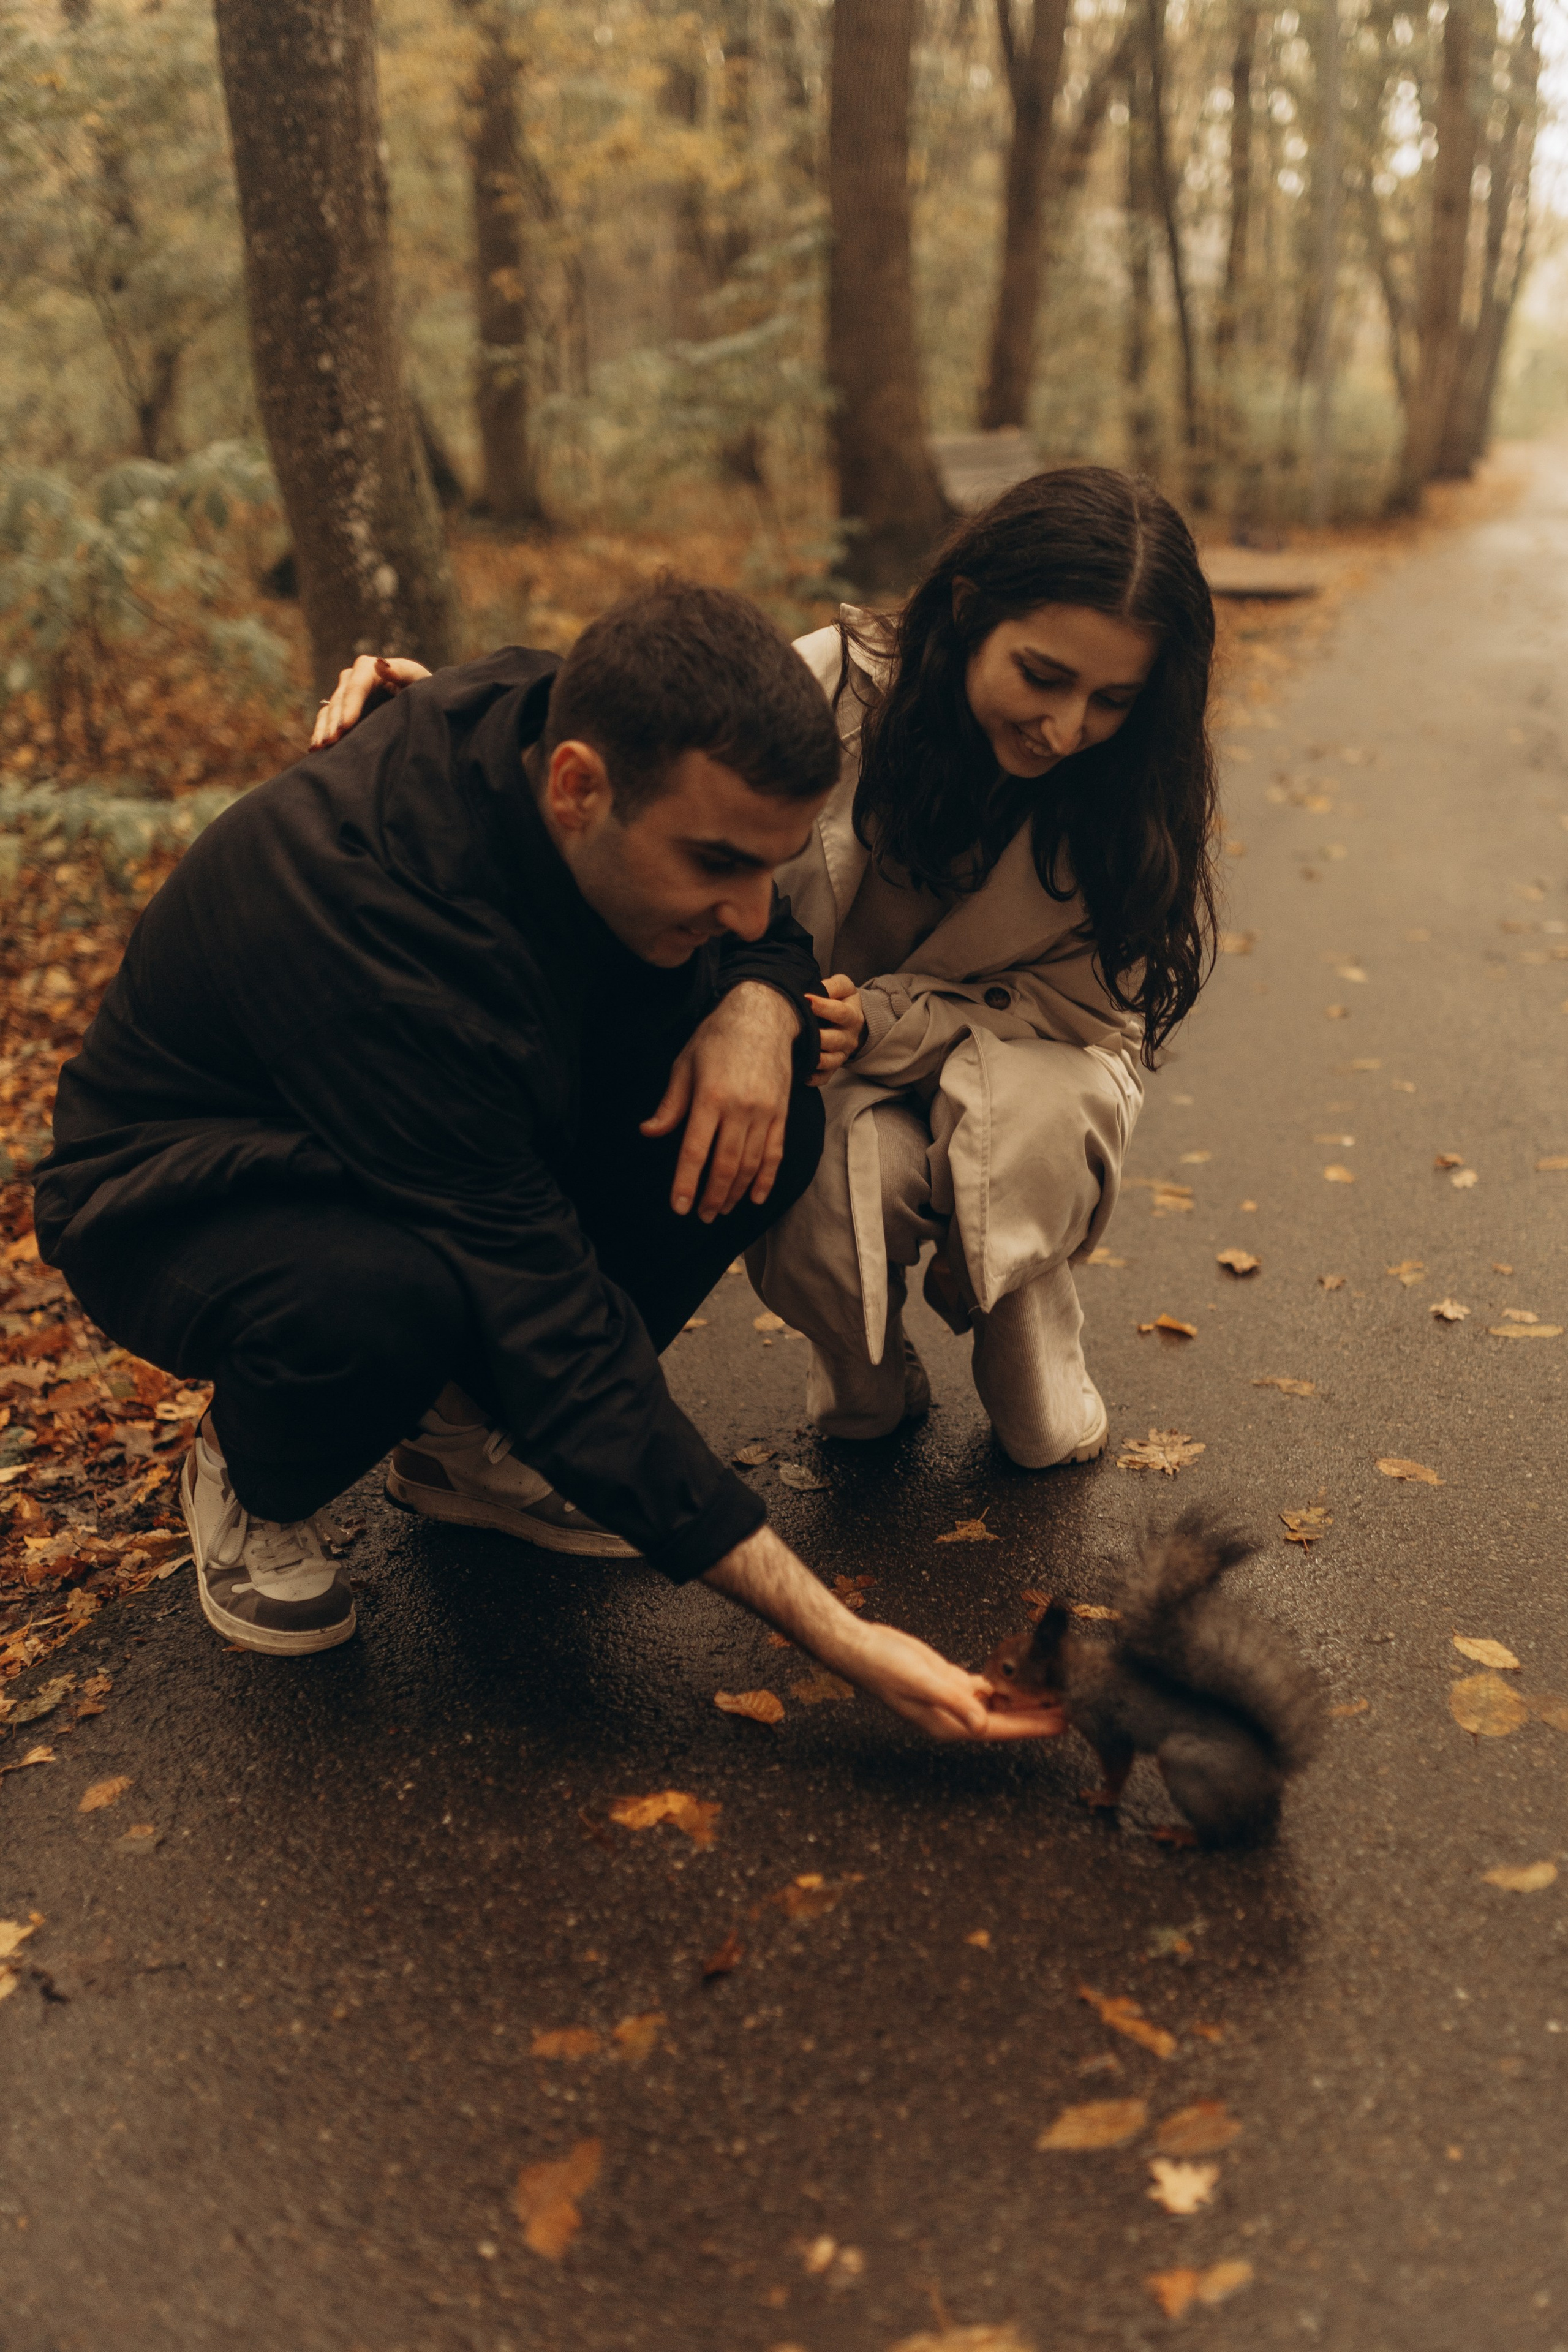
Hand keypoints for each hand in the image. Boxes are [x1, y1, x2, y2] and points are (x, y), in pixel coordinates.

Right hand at [309, 654, 431, 748]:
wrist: (421, 707)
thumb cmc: (424, 692)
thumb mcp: (419, 680)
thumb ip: (402, 672)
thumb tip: (380, 664)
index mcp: (371, 669)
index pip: (356, 686)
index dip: (349, 706)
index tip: (346, 726)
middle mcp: (354, 679)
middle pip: (339, 699)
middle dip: (334, 721)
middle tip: (330, 742)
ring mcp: (346, 695)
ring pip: (329, 710)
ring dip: (323, 729)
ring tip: (319, 747)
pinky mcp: (342, 711)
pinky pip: (326, 720)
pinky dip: (320, 733)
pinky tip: (315, 748)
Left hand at [641, 983, 797, 1220]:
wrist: (763, 1016)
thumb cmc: (716, 1039)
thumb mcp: (684, 1065)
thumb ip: (670, 1104)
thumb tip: (649, 1132)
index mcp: (710, 1097)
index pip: (695, 1151)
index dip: (685, 1183)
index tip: (678, 1208)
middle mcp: (740, 1109)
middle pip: (725, 1165)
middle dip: (712, 1196)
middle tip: (701, 1216)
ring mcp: (765, 1113)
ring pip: (750, 1164)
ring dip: (736, 1193)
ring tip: (721, 1210)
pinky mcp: (781, 1113)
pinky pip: (775, 1153)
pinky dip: (766, 1179)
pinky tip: (756, 1198)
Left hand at [805, 972, 865, 1086]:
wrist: (851, 1019)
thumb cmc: (842, 1000)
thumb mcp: (843, 987)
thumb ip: (833, 986)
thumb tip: (814, 991)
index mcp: (852, 1016)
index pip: (840, 1012)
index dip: (823, 1007)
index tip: (805, 999)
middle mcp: (849, 1037)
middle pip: (835, 1040)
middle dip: (818, 1037)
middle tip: (798, 1029)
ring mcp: (842, 1053)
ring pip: (831, 1061)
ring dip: (817, 1059)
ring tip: (801, 1054)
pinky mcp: (834, 1066)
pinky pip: (826, 1076)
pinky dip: (815, 1078)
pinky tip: (803, 1074)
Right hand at [850, 1620, 1066, 1741]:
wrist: (861, 1648)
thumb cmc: (885, 1668)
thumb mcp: (922, 1683)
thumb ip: (954, 1701)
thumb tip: (982, 1724)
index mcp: (949, 1724)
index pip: (1000, 1730)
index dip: (1032, 1727)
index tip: (1061, 1725)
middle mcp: (954, 1715)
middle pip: (1005, 1719)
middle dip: (1036, 1716)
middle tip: (1071, 1710)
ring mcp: (951, 1697)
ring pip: (996, 1703)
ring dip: (1022, 1699)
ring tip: (1053, 1694)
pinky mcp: (947, 1678)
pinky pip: (981, 1686)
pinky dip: (1001, 1684)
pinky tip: (1018, 1680)